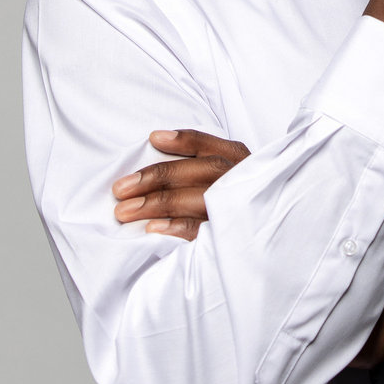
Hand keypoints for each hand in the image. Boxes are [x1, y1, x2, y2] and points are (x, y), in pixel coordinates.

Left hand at [112, 129, 250, 239]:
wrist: (262, 245)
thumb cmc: (233, 205)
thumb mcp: (227, 177)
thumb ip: (199, 164)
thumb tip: (156, 142)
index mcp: (242, 163)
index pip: (213, 148)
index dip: (186, 141)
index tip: (153, 138)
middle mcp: (243, 183)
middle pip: (204, 170)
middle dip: (160, 176)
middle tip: (121, 189)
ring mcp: (240, 210)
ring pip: (201, 199)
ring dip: (160, 204)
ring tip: (125, 211)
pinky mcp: (232, 238)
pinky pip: (205, 231)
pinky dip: (178, 228)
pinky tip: (152, 229)